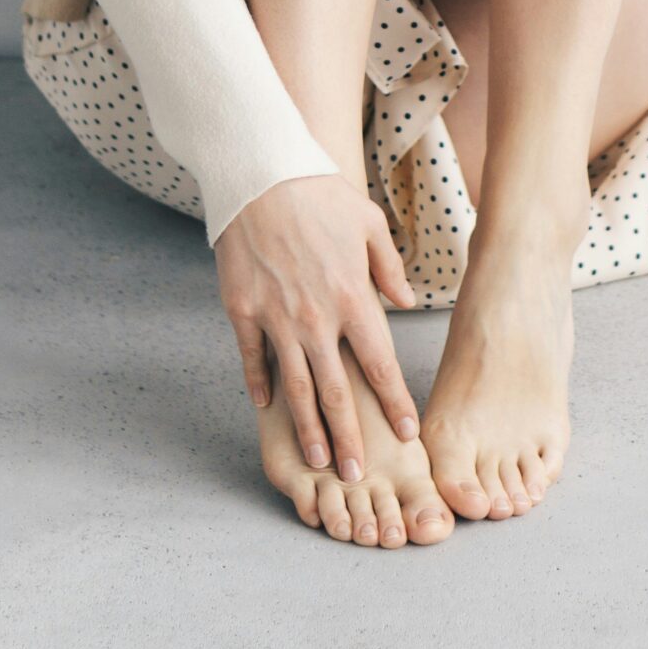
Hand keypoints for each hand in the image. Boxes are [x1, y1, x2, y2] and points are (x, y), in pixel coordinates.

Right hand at [214, 172, 420, 477]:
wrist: (259, 174)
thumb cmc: (318, 193)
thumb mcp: (368, 222)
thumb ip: (389, 267)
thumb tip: (405, 301)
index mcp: (353, 297)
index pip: (380, 365)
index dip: (394, 403)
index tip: (405, 434)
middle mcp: (316, 318)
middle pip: (338, 393)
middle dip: (350, 438)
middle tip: (358, 475)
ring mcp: (276, 318)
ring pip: (295, 388)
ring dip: (308, 430)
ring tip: (317, 463)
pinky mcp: (242, 311)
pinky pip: (253, 359)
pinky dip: (259, 386)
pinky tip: (266, 409)